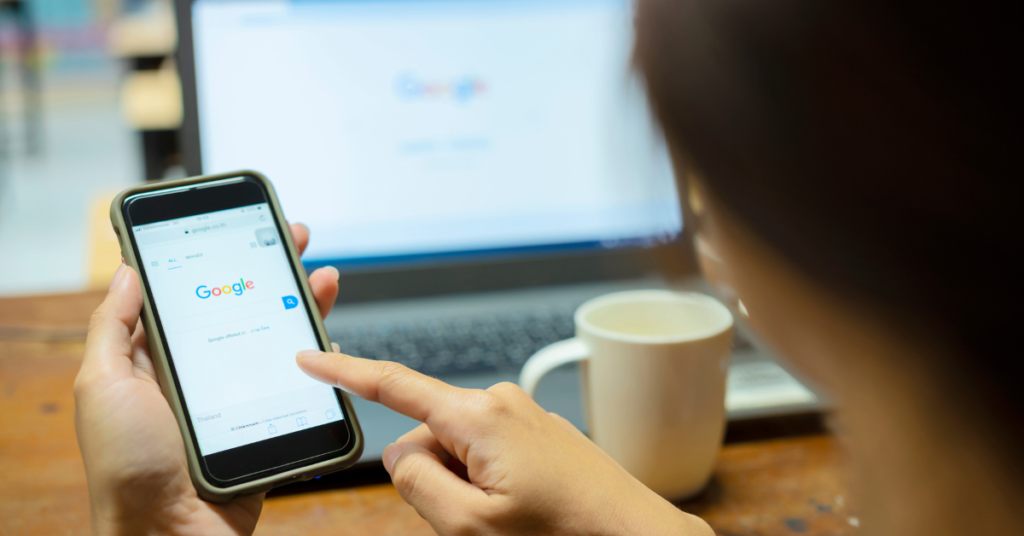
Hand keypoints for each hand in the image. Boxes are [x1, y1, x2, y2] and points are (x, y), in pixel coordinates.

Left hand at [75, 224, 338, 535]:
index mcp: (160, 359)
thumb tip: (128, 272)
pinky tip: (328, 336)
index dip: (222, 257)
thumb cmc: (127, 467)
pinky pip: (301, 384)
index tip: (245, 227)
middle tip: (298, 237)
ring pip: (279, 339)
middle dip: (274, 269)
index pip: (195, 293)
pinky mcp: (270, 422)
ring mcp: (240, 397)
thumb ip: (112, 328)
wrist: (172, 535)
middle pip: (246, 308)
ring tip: (325, 277)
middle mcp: (203, 373)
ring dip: (304, 304)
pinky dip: (320, 357)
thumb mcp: (101, 386)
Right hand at [296, 353, 713, 535]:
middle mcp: (499, 402)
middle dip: (435, 477)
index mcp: (477, 415)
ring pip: (458, 451)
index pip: (394, 386)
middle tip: (479, 519)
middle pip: (427, 436)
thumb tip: (402, 453)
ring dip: (466, 486)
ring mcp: (521, 415)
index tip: (309, 358)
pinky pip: (488, 454)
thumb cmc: (564, 532)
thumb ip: (417, 482)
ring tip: (511, 516)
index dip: (344, 372)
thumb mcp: (470, 525)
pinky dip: (489, 483)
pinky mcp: (535, 431)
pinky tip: (523, 509)